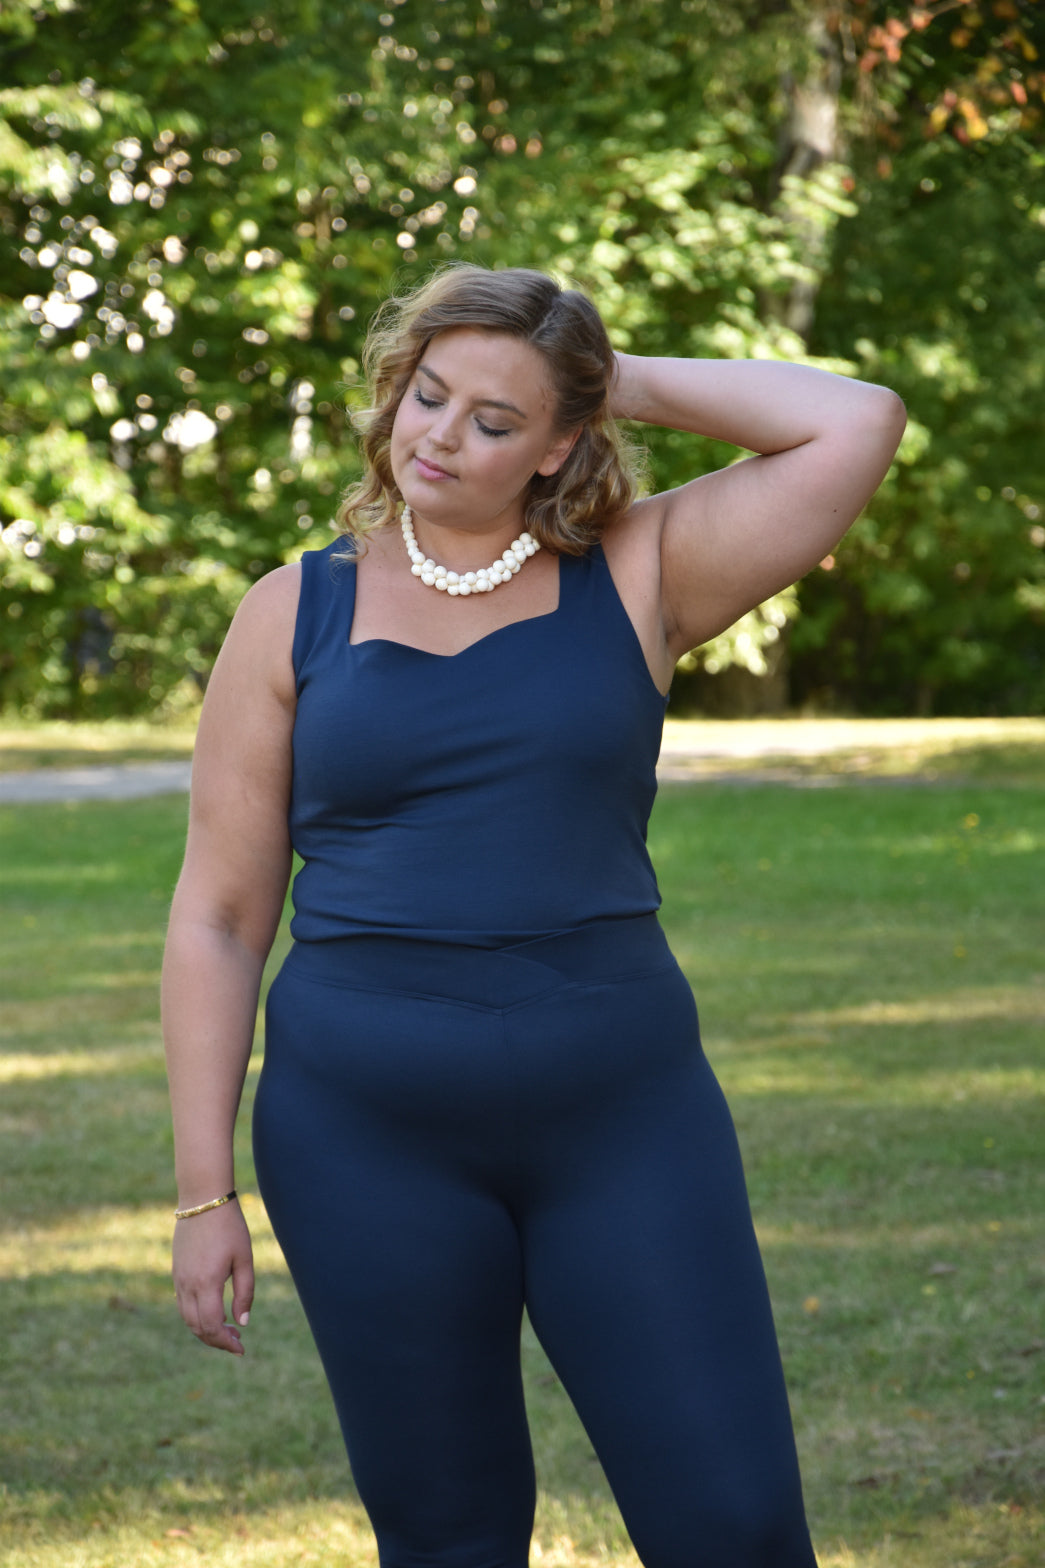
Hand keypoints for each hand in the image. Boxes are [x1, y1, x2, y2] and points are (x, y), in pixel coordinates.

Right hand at [172, 1201, 254, 1354]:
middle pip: (197, 1328)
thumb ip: (245, 1292)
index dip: (225, 1342)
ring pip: (187, 1318)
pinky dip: (195, 1316)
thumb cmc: (229, 1227)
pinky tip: (213, 1312)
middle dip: (216, 1340)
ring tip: (227, 1330)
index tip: (241, 1348)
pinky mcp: (176, 1272)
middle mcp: (187, 1285)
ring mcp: (179, 1279)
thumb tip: (243, 1322)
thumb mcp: (244, 1258)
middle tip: (237, 1342)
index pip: (211, 1326)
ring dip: (205, 1330)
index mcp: (206, 1283)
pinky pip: (182, 1304)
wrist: (202, 1199)